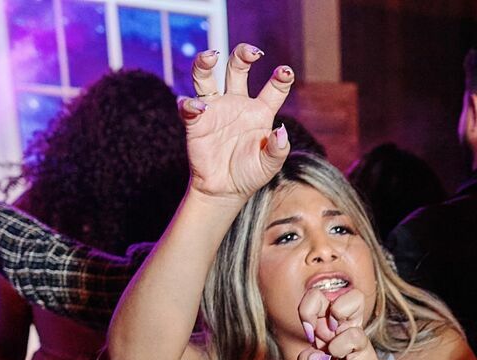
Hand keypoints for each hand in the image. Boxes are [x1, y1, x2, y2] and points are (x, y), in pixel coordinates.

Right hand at [180, 45, 293, 202]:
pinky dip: (191, 104)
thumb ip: (277, 149)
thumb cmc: (249, 174)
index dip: (281, 78)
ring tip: (211, 56)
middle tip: (252, 52)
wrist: (224, 190)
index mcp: (259, 112)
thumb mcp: (269, 166)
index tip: (286, 72)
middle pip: (237, 69)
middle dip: (243, 55)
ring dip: (205, 63)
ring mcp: (215, 109)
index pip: (273, 89)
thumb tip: (281, 131)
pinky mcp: (196, 121)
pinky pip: (189, 106)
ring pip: (206, 77)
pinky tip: (199, 108)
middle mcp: (237, 104)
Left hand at [297, 285, 385, 359]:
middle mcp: (350, 326)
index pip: (319, 295)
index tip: (309, 331)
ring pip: (352, 335)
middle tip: (330, 332)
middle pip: (356, 296)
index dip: (309, 309)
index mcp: (333, 320)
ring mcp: (363, 343)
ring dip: (336, 352)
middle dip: (336, 312)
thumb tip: (314, 357)